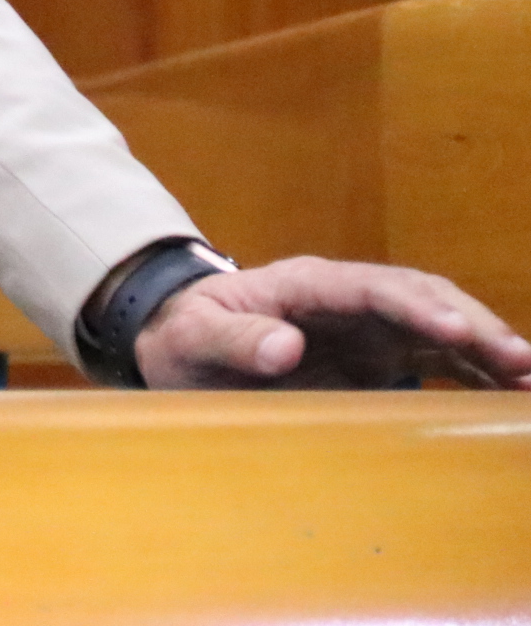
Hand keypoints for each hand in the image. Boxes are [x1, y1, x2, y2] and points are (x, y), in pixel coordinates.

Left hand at [135, 256, 530, 389]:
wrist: (181, 348)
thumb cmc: (185, 338)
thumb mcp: (191, 338)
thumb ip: (232, 339)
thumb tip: (284, 346)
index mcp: (303, 284)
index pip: (370, 287)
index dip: (414, 307)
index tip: (452, 331)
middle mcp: (345, 298)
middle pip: (419, 298)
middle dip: (471, 324)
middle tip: (518, 361)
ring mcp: (367, 326)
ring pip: (439, 326)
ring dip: (486, 346)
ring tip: (529, 379)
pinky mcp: (379, 356)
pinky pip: (437, 357)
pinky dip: (475, 371)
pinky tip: (510, 393)